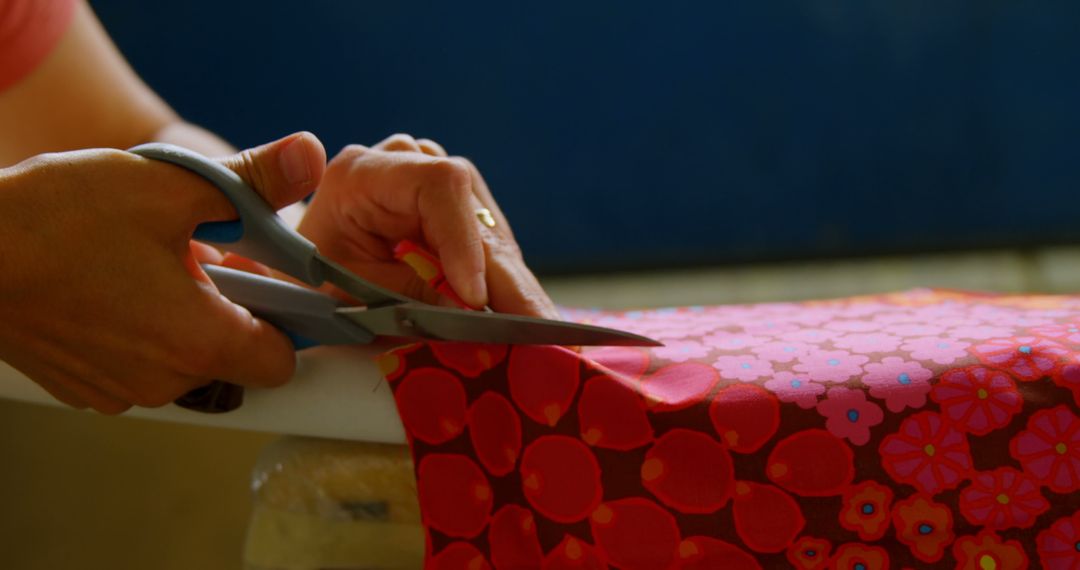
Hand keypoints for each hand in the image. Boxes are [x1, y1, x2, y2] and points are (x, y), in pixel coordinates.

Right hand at [0, 132, 326, 413]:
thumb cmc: (57, 219)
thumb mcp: (168, 186)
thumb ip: (251, 180)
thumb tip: (309, 156)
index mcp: (197, 340)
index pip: (280, 360)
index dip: (286, 322)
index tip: (272, 286)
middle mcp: (162, 382)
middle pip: (231, 357)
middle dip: (226, 308)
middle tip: (195, 256)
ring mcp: (117, 391)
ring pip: (181, 360)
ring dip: (179, 320)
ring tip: (144, 266)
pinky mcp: (81, 388)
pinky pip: (135, 366)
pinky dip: (136, 333)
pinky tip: (110, 287)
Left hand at [297, 134, 558, 318]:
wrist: (296, 263)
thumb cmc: (310, 276)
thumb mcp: (345, 291)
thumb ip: (403, 295)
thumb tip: (467, 310)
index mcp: (365, 173)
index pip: (438, 186)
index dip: (464, 241)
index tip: (476, 298)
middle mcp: (407, 163)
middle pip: (473, 211)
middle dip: (504, 275)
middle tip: (535, 323)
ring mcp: (433, 179)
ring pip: (488, 227)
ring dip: (510, 279)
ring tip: (535, 326)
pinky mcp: (450, 205)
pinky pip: (486, 241)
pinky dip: (501, 280)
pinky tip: (520, 314)